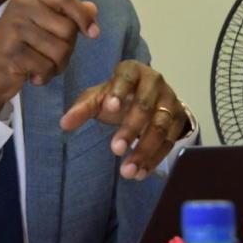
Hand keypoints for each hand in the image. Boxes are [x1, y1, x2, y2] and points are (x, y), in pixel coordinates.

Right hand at [0, 0, 99, 115]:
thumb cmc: (19, 49)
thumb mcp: (42, 27)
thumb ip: (67, 16)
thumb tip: (92, 8)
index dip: (83, 16)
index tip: (94, 33)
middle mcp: (19, 8)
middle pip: (68, 29)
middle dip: (67, 49)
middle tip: (50, 56)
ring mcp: (14, 29)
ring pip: (61, 50)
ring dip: (57, 66)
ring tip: (41, 66)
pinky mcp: (12, 53)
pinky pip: (47, 67)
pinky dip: (44, 76)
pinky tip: (31, 75)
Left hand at [59, 60, 185, 180]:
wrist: (149, 98)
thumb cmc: (119, 95)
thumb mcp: (100, 97)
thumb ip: (83, 108)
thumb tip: (64, 124)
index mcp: (133, 71)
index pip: (126, 77)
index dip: (119, 91)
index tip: (109, 108)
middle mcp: (155, 82)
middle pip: (145, 106)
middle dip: (130, 129)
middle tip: (114, 150)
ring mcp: (170, 100)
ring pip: (160, 126)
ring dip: (144, 150)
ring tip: (127, 171)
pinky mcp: (179, 119)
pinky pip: (169, 141)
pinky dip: (154, 159)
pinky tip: (140, 172)